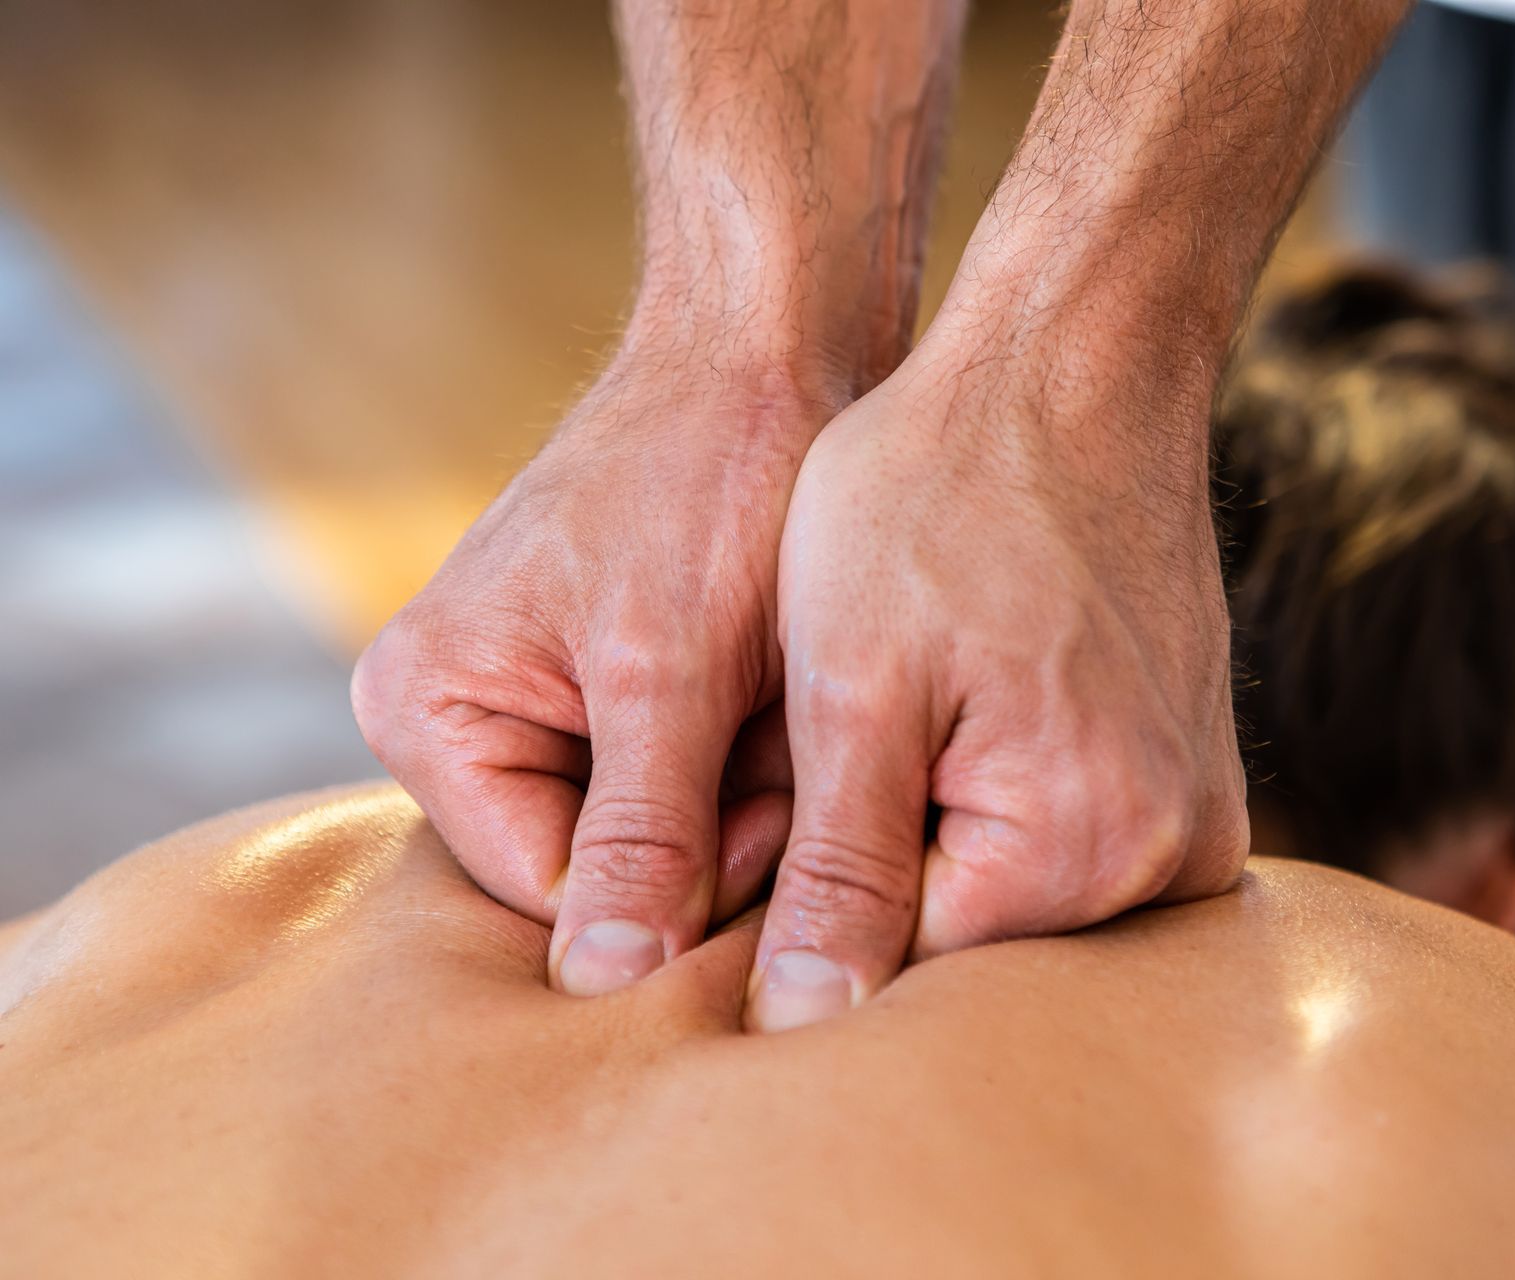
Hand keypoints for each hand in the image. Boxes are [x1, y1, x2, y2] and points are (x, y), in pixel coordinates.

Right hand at [352, 348, 819, 994]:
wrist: (771, 354)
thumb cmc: (707, 479)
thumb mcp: (670, 667)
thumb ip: (641, 829)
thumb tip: (600, 983)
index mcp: (426, 713)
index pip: (546, 895)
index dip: (674, 886)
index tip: (770, 811)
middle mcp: (462, 724)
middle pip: (600, 876)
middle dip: (710, 836)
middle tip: (787, 749)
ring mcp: (541, 712)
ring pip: (659, 840)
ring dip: (742, 800)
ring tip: (784, 706)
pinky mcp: (616, 701)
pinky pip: (690, 788)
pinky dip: (752, 765)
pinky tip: (785, 701)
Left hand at [747, 333, 1249, 1030]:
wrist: (1076, 368)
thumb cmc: (943, 496)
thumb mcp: (854, 688)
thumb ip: (836, 876)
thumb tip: (802, 1027)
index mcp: (1088, 848)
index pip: (904, 968)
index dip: (798, 911)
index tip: (742, 823)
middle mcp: (1172, 858)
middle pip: (971, 941)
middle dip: (869, 874)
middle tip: (803, 751)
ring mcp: (1195, 817)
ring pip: (1012, 892)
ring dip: (926, 834)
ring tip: (881, 713)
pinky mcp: (1188, 778)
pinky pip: (1066, 838)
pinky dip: (987, 799)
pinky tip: (946, 711)